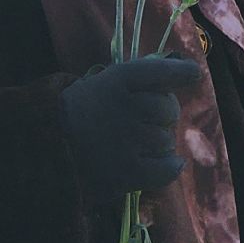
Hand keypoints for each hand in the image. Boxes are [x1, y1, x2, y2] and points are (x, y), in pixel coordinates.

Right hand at [61, 56, 201, 197]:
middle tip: (147, 121)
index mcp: (117, 80)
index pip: (160, 71)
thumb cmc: (84, 111)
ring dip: (160, 144)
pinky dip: (171, 167)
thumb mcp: (106, 82)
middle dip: (164, 116)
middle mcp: (124, 107)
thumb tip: (185, 70)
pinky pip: (166, 169)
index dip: (181, 72)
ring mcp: (125, 141)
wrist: (49, 148)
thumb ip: (140, 77)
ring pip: (166, 140)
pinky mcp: (126, 172)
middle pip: (168, 110)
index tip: (194, 74)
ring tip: (140, 144)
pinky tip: (170, 163)